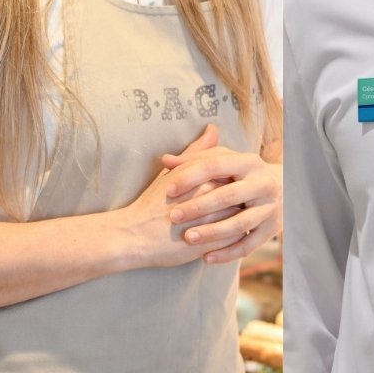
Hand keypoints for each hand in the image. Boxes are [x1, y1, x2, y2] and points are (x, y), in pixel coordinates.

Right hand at [106, 124, 228, 268]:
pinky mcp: (210, 243)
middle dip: (239, 199)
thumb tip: (213, 129)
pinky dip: (233, 237)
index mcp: (202, 180)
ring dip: (238, 219)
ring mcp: (210, 222)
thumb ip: (196, 152)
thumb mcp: (173, 172)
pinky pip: (234, 239)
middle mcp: (209, 199)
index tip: (223, 188)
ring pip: (239, 218)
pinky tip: (225, 236)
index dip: (231, 181)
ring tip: (228, 222)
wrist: (134, 235)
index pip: (232, 175)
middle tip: (230, 205)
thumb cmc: (152, 203)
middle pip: (239, 195)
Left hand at [159, 140, 281, 263]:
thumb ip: (195, 160)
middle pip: (229, 196)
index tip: (168, 189)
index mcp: (248, 162)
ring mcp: (270, 208)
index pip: (216, 166)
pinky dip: (227, 254)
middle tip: (173, 216)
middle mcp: (263, 183)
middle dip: (199, 206)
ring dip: (213, 232)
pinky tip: (205, 258)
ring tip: (188, 238)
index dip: (190, 176)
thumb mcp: (222, 161)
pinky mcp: (272, 230)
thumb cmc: (240, 172)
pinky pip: (249, 245)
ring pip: (240, 224)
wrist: (284, 187)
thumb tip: (165, 160)